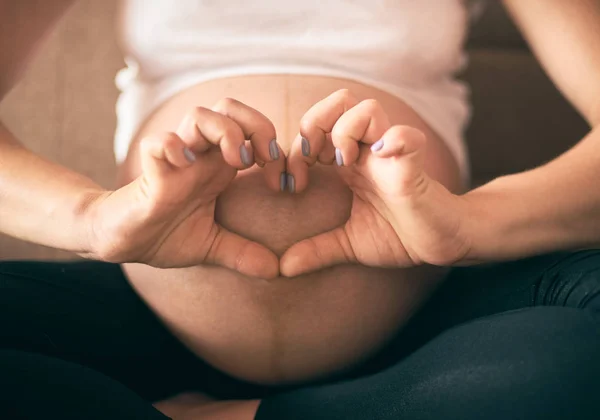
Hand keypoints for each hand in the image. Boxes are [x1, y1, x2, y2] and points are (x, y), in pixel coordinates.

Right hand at [84, 98, 284, 277]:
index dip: (274, 147)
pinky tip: (187, 165)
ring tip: (235, 162)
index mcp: (217, 166)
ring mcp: (175, 161)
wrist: (123, 242)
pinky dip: (174, 147)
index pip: (251, 128)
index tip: (283, 183)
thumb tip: (277, 271)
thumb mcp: (212, 246)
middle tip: (261, 161)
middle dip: (254, 125)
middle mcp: (199, 156)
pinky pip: (158, 143)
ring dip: (225, 131)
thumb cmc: (165, 234)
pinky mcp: (150, 174)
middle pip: (229, 108)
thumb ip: (243, 254)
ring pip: (199, 115)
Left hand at [281, 89, 471, 276]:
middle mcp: (368, 151)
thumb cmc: (400, 235)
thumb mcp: (349, 244)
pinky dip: (393, 141)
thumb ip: (317, 250)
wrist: (441, 242)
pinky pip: (405, 138)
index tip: (290, 184)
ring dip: (345, 130)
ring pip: (367, 108)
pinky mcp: (413, 166)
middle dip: (315, 123)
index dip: (295, 150)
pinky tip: (379, 160)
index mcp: (350, 162)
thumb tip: (284, 268)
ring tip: (342, 165)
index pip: (315, 129)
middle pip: (339, 101)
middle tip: (312, 160)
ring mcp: (391, 154)